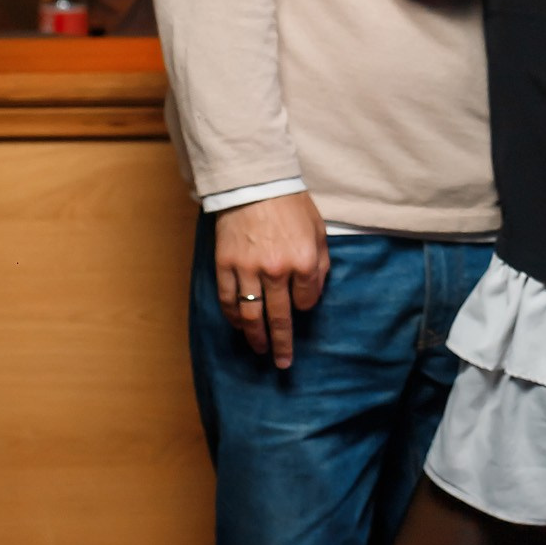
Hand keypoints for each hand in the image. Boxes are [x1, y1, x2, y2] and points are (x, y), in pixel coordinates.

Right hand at [214, 191, 329, 370]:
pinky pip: (229, 299)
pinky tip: (239, 326)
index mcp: (303, 261)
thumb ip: (320, 263)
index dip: (306, 305)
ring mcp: (248, 270)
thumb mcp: (318, 230)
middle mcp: (276, 271)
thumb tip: (314, 292)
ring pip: (252, 314)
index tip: (301, 304)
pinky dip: (234, 316)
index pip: (307, 300)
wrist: (254, 181)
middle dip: (282, 343)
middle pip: (280, 317)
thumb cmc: (290, 204)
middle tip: (283, 363)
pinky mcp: (225, 265)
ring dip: (256, 336)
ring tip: (260, 351)